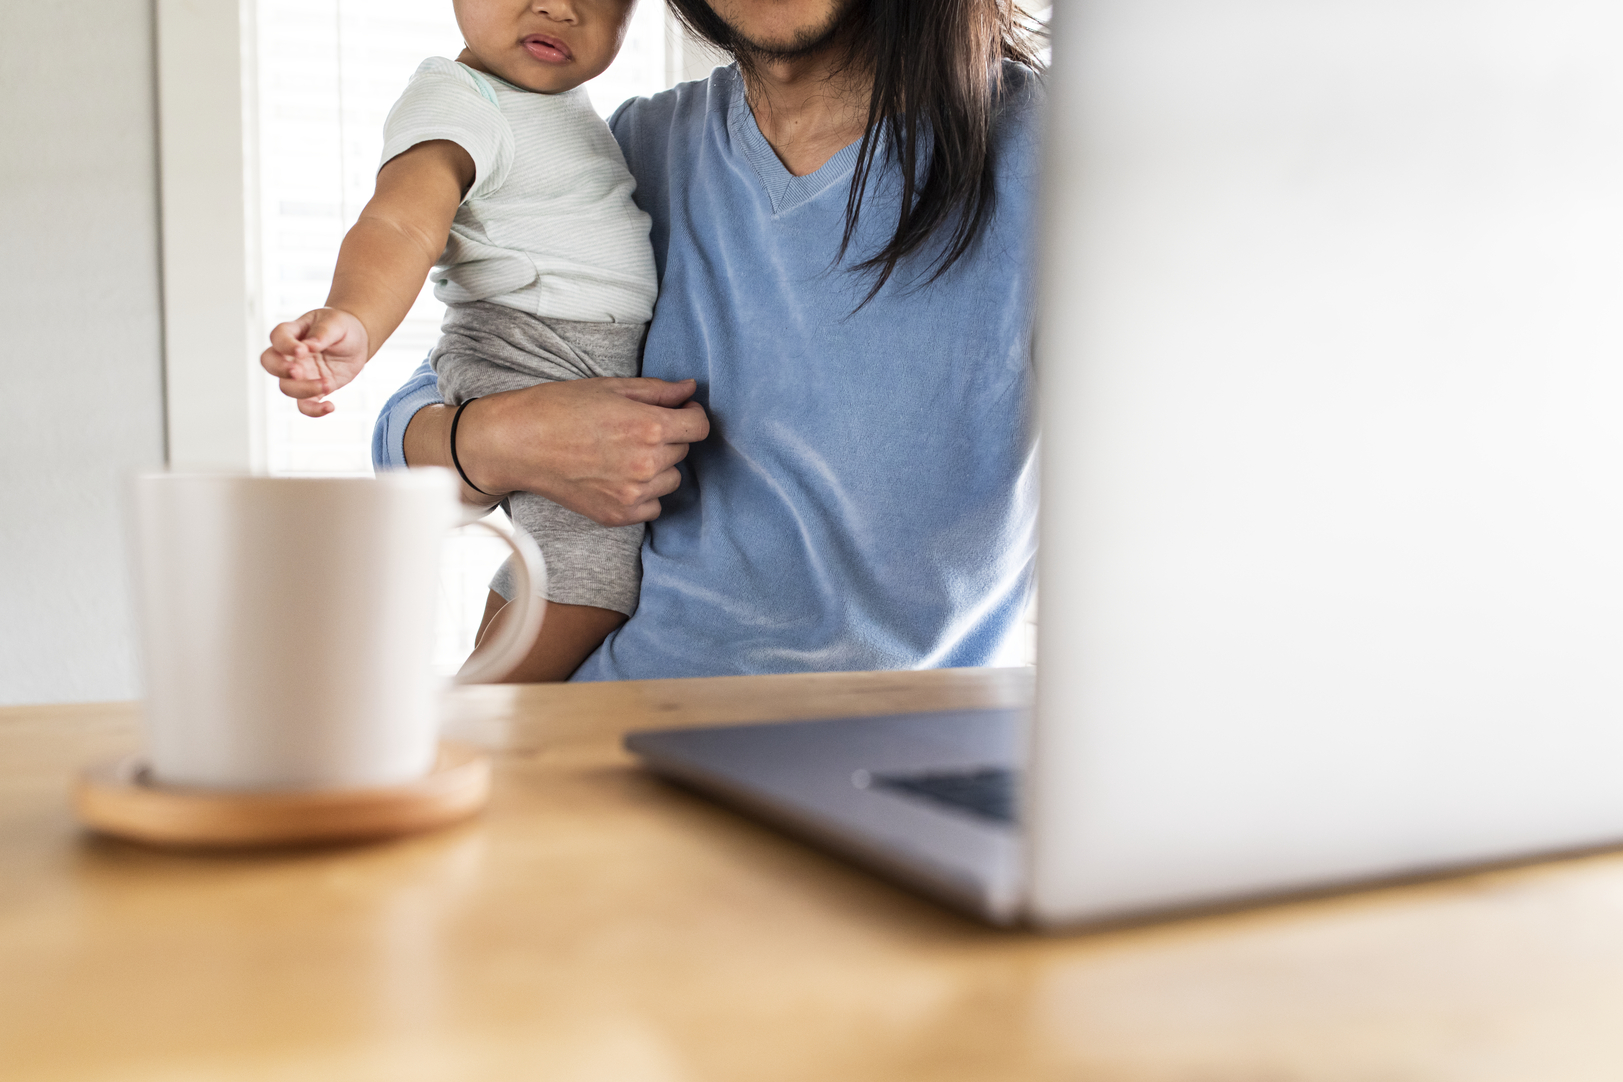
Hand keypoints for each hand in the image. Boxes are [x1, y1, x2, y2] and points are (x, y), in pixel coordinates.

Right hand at [260, 308, 370, 416]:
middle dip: (280, 370)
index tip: (302, 350)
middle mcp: (290, 355)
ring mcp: (300, 374)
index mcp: (293, 333)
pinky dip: (314, 410)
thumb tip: (310, 345)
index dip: (286, 345)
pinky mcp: (312, 389)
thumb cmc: (341, 327)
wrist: (356, 343)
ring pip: (286, 387)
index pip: (278, 337)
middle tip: (298, 372)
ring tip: (328, 384)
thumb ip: (323, 332)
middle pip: (269, 363)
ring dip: (304, 389)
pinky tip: (330, 406)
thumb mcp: (336, 323)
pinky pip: (304, 405)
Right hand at [407, 377, 710, 524]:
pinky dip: (643, 494)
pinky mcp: (618, 516)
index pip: (699, 426)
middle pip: (683, 450)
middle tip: (634, 428)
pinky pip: (653, 506)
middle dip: (668, 437)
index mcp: (648, 427)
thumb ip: (657, 391)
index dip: (691, 415)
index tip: (679, 411)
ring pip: (671, 479)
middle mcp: (646, 464)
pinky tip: (617, 477)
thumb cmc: (558, 408)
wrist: (517, 444)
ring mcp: (633, 494)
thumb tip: (689, 390)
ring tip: (622, 453)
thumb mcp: (610, 388)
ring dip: (657, 467)